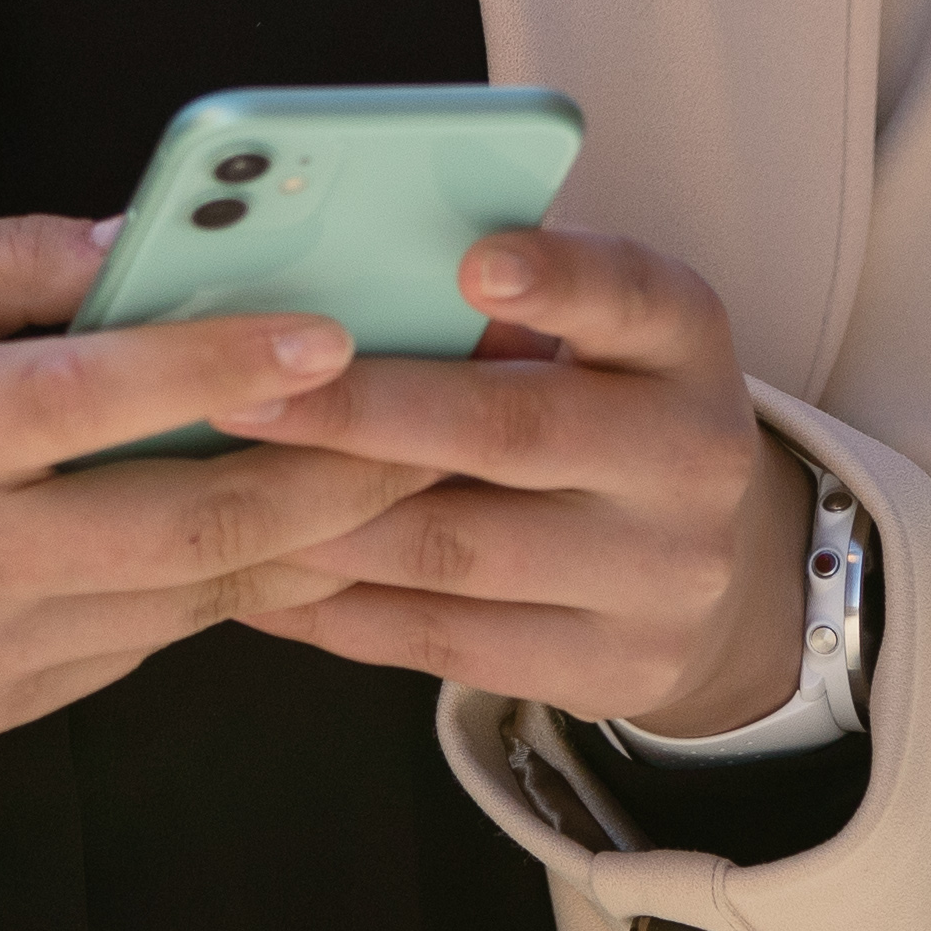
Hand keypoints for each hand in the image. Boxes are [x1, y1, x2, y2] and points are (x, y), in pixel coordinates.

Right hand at [0, 214, 441, 833]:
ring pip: (189, 597)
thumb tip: (137, 238)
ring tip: (413, 463)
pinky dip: (217, 581)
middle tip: (447, 413)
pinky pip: (137, 639)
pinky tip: (282, 522)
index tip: (343, 327)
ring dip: (307, 534)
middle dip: (339, 473)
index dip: (231, 360)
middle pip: (192, 524)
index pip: (100, 398)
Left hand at [214, 227, 811, 738]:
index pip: (633, 295)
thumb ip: (498, 301)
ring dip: (329, 521)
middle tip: (247, 397)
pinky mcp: (612, 668)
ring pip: (462, 551)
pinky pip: (447, 644)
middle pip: (516, 430)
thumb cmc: (594, 404)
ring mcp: (661, 576)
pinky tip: (263, 577)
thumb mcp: (591, 333)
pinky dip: (340, 611)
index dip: (559, 278)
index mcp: (685, 342)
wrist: (700, 563)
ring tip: (229, 489)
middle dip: (365, 413)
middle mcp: (692, 456)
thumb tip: (331, 269)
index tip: (472, 262)